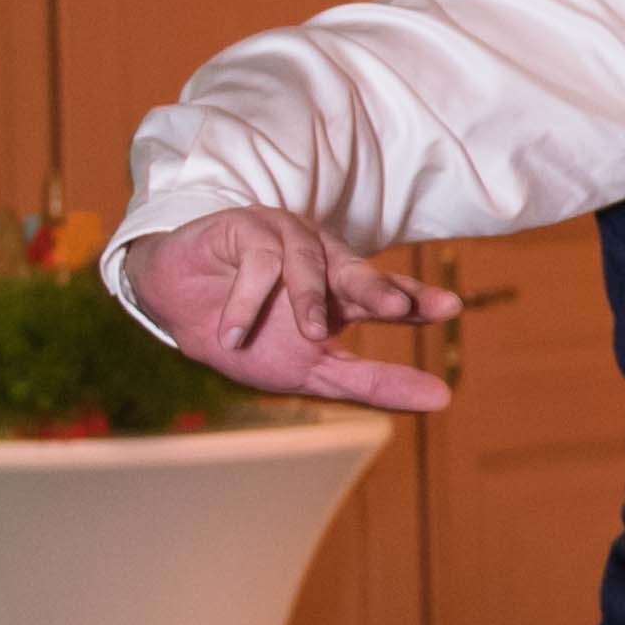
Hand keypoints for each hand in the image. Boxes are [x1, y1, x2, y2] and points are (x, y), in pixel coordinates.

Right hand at [120, 208, 459, 412]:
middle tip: (395, 306)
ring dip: (309, 300)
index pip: (388, 290)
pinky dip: (248, 300)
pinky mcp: (244, 227)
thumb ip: (374, 383)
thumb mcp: (312, 372)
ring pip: (309, 262)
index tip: (450, 308)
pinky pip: (258, 260)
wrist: (174, 310)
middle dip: (378, 286)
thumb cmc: (249, 339)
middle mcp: (322, 258)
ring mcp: (284, 237)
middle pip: (357, 269)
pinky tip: (233, 332)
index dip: (416, 297)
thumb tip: (443, 398)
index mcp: (343, 289)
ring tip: (311, 335)